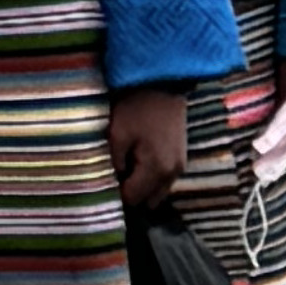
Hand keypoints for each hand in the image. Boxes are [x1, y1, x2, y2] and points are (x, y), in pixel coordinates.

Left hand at [109, 82, 188, 214]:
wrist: (163, 84)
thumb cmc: (136, 107)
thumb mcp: (117, 133)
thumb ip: (114, 162)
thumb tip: (114, 179)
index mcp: (156, 170)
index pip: (133, 198)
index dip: (116, 193)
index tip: (104, 181)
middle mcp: (172, 174)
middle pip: (148, 200)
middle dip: (131, 192)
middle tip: (114, 176)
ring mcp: (180, 166)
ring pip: (158, 191)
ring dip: (142, 186)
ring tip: (125, 168)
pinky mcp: (181, 157)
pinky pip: (165, 179)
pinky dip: (152, 177)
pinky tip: (138, 161)